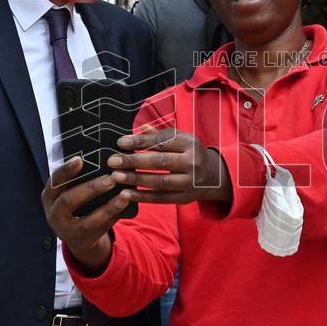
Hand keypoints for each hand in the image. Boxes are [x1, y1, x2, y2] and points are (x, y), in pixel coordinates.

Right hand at [41, 156, 130, 272]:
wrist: (75, 236)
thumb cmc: (74, 204)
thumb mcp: (67, 192)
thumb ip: (76, 178)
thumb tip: (100, 154)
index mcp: (49, 197)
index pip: (54, 182)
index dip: (66, 171)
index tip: (79, 159)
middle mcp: (54, 214)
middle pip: (69, 201)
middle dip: (91, 188)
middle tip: (111, 178)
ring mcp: (68, 230)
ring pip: (89, 220)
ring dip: (108, 207)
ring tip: (124, 195)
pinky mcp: (84, 240)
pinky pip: (101, 229)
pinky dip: (114, 217)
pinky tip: (125, 207)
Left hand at [107, 126, 231, 204]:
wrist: (214, 176)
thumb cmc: (190, 153)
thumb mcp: (181, 139)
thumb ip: (161, 135)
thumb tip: (140, 127)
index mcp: (190, 143)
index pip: (162, 142)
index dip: (140, 141)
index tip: (121, 142)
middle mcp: (192, 162)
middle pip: (160, 161)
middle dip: (134, 161)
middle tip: (113, 161)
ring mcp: (190, 182)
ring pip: (160, 182)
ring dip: (136, 179)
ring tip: (116, 177)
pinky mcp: (185, 198)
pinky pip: (161, 198)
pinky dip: (142, 197)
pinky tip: (126, 194)